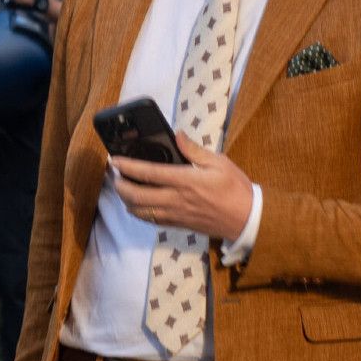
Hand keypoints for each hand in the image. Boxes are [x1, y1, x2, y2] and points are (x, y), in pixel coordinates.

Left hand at [110, 132, 253, 241]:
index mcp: (185, 181)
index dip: (127, 167)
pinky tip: (137, 204)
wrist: (246, 219)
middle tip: (115, 175)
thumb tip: (178, 135)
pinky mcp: (178, 225)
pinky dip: (139, 212)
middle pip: (136, 196)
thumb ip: (194, 150)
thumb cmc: (235, 189)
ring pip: (140, 211)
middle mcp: (176, 199)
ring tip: (123, 188)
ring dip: (126, 200)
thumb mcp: (219, 163)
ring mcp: (175, 214)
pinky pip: (151, 220)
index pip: (148, 173)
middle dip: (120, 186)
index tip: (114, 160)